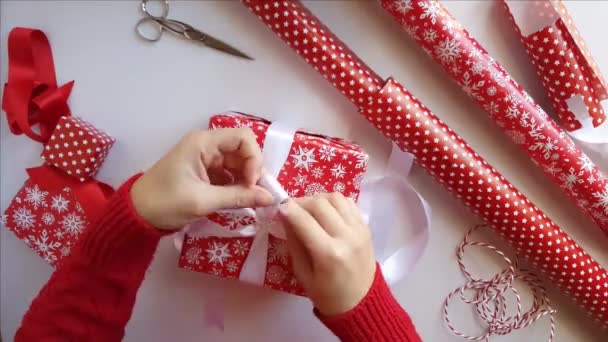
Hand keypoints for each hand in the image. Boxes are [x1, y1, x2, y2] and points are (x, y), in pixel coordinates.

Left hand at [130, 128, 273, 229]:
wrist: (137, 214)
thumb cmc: (166, 203)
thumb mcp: (204, 201)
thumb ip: (239, 197)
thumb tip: (270, 198)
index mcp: (203, 143)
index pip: (243, 137)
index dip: (254, 158)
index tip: (253, 183)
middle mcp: (207, 145)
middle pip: (243, 149)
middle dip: (253, 170)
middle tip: (256, 194)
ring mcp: (206, 158)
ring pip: (238, 162)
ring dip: (246, 179)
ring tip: (249, 200)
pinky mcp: (205, 171)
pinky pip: (229, 173)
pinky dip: (237, 185)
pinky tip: (239, 200)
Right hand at [279, 193, 375, 315]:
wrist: (362, 303)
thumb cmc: (327, 294)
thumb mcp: (303, 273)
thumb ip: (294, 242)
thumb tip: (284, 216)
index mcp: (329, 254)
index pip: (304, 220)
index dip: (288, 209)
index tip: (279, 207)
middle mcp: (346, 237)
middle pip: (320, 204)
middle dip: (300, 202)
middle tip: (290, 208)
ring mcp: (359, 230)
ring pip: (336, 198)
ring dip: (318, 199)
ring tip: (308, 209)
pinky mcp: (366, 227)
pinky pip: (348, 203)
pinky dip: (334, 202)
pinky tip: (326, 212)